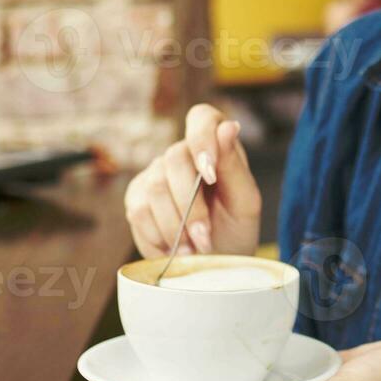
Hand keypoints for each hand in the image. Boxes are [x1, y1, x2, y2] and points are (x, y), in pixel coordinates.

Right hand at [124, 103, 262, 257]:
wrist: (214, 262)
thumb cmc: (235, 228)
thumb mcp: (244, 202)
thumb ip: (234, 166)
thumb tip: (228, 126)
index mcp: (214, 144)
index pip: (202, 118)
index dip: (202, 140)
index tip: (210, 176)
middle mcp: (180, 154)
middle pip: (174, 161)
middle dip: (190, 207)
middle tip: (204, 238)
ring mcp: (154, 174)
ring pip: (154, 190)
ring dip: (175, 227)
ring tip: (193, 250)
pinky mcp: (136, 199)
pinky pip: (138, 213)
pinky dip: (158, 238)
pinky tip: (174, 250)